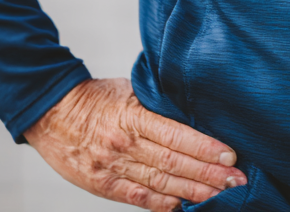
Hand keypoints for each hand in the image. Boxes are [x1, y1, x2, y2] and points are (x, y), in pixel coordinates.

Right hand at [24, 77, 246, 208]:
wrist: (51, 112)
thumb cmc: (96, 98)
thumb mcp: (129, 90)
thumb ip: (157, 106)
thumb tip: (194, 116)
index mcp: (132, 115)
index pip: (176, 135)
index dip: (205, 147)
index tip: (230, 156)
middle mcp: (124, 144)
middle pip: (174, 163)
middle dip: (209, 174)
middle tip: (237, 180)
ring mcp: (112, 167)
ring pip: (161, 183)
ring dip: (193, 192)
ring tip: (220, 196)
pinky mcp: (102, 185)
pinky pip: (138, 198)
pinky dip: (163, 204)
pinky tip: (184, 207)